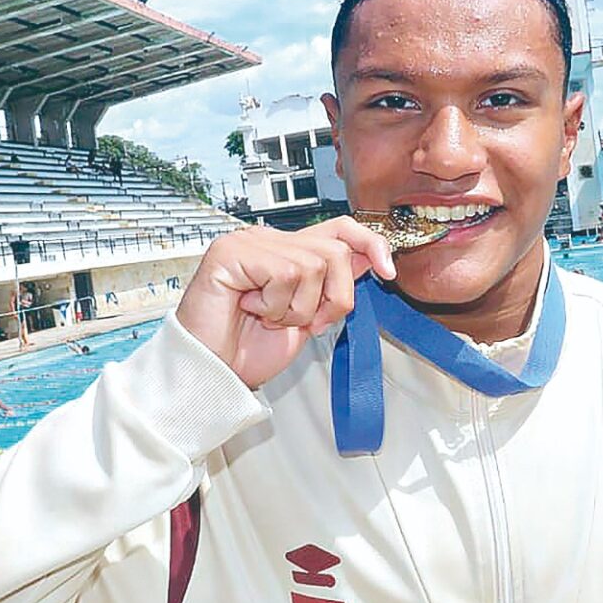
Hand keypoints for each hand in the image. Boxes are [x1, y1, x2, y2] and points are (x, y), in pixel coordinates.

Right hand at [176, 218, 395, 388]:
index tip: (388, 272)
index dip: (371, 243)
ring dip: (298, 307)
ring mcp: (247, 242)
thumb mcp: (308, 317)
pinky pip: (283, 273)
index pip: (341, 228)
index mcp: (286, 251)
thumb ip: (333, 285)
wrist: (214, 374)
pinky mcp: (229, 252)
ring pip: (313, 265)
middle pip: (335, 251)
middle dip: (333, 298)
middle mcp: (268, 239)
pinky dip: (275, 304)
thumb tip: (371, 257)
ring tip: (268, 317)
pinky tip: (251, 310)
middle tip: (304, 323)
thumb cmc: (249, 350)